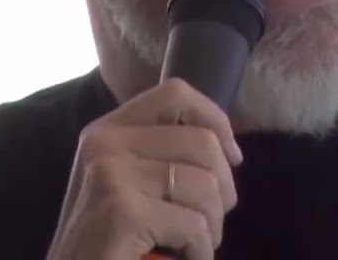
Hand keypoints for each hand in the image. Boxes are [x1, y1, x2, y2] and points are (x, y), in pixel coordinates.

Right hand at [44, 78, 244, 259]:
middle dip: (224, 188)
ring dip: (213, 226)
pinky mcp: (122, 211)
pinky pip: (194, 226)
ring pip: (205, 186)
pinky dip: (201, 251)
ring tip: (194, 245)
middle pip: (202, 142)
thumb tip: (225, 145)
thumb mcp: (126, 183)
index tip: (232, 158)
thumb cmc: (107, 240)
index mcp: (107, 130)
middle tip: (212, 222)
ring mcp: (110, 174)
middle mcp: (105, 142)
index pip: (174, 93)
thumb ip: (160, 155)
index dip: (216, 119)